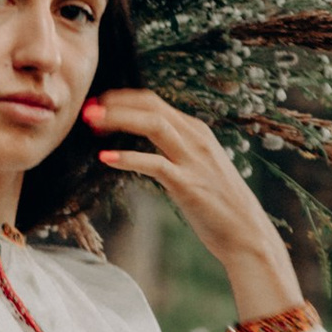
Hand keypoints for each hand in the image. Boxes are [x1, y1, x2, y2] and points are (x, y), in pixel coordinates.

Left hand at [81, 89, 305, 319]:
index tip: (97, 105)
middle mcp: (195, 138)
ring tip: (92, 122)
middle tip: (87, 109)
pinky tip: (105, 159)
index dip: (122, 99)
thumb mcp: (196, 167)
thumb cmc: (217, 203)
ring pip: (153, 125)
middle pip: (151, 106)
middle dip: (116, 103)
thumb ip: (174, 151)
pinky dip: (128, 158)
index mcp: (195, 130)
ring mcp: (193, 160)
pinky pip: (155, 164)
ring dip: (119, 119)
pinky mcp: (188, 184)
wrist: (245, 232)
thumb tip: (145, 147)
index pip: (154, 102)